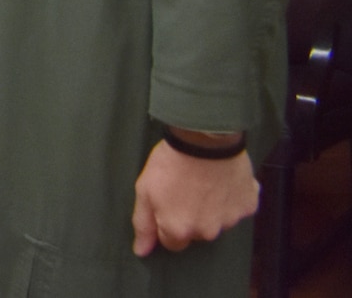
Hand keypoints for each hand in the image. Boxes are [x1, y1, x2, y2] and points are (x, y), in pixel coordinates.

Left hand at [131, 134, 257, 255]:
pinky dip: (231, 197)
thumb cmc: (171, 162)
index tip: (167, 203)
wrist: (204, 139)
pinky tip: (221, 179)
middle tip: (185, 189)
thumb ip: (143, 224)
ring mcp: (230, 220)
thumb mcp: (145, 190)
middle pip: (196, 232)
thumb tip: (141, 250)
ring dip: (212, 207)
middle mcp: (207, 232)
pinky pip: (238, 207)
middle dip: (190, 216)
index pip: (171, 242)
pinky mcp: (248, 205)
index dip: (167, 222)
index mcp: (180, 230)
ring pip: (218, 221)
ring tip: (203, 181)